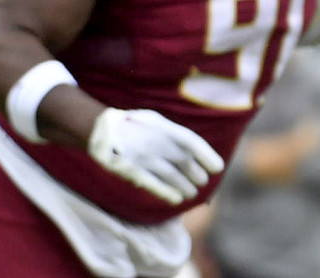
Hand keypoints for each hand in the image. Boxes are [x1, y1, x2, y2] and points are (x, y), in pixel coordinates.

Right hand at [88, 108, 224, 204]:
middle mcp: (157, 143)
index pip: (193, 143)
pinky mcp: (132, 171)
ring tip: (192, 193)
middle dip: (197, 174)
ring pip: (172, 176)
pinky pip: (153, 184)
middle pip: (185, 162)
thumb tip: (194, 149)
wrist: (101, 128)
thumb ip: (174, 133)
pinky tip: (177, 199)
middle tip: (202, 181)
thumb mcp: (156, 120)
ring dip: (185, 186)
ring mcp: (144, 157)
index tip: (217, 168)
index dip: (207, 156)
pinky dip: (166, 192)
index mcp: (165, 128)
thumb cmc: (134, 124)